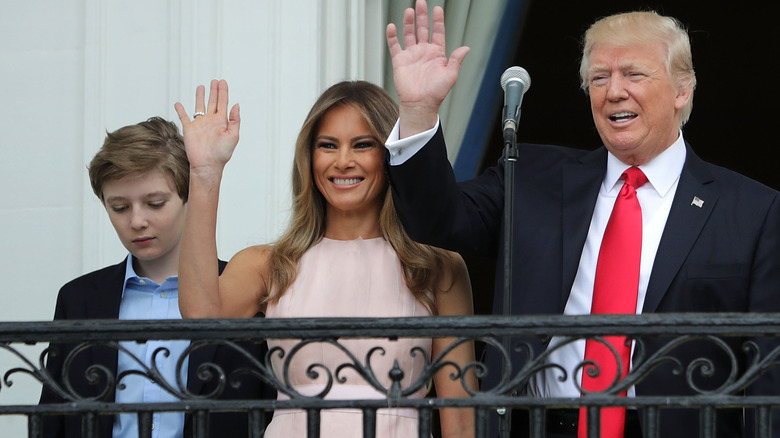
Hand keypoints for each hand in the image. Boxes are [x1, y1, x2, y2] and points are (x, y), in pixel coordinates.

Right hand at [174, 79, 239, 172]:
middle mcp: (211, 121)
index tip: (223, 82)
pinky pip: (183, 117)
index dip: (223, 92)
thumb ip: (235, 120)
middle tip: (215, 81)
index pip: (223, 103)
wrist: (208, 164)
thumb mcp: (233, 135)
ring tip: (201, 86)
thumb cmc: (222, 153)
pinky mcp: (189, 129)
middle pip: (213, 102)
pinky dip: (180, 110)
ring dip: (200, 97)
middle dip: (214, 91)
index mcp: (222, 121)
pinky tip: (178, 103)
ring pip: (199, 106)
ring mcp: (200, 124)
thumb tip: (236, 104)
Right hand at [386, 0, 468, 136]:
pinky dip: (392, 36)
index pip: (438, 32)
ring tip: (409, 11)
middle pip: (423, 29)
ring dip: (409, 22)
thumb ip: (456, 60)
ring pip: (409, 34)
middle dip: (422, 15)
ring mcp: (412, 55)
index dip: (438, 21)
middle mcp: (424, 52)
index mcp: (437, 54)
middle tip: (421, 2)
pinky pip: (395, 46)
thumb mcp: (451, 75)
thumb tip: (465, 48)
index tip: (438, 9)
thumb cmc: (436, 93)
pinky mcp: (400, 61)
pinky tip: (392, 27)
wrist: (420, 104)